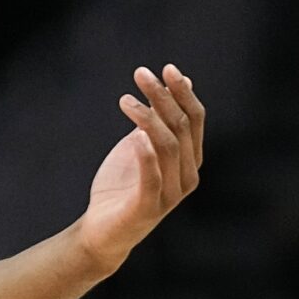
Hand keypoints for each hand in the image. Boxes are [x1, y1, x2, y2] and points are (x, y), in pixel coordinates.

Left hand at [75, 65, 205, 271]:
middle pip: (181, 127)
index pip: (194, 118)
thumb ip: (160, 117)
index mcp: (190, 159)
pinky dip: (146, 155)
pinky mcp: (148, 209)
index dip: (182, 92)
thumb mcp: (141, 142)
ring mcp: (170, 195)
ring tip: (124, 100)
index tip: (165, 68)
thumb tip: (184, 79)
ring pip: (167, 146)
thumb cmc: (123, 185)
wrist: (103, 231)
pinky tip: (134, 135)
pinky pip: (152, 178)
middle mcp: (187, 176)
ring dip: (147, 117)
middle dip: (162, 96)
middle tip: (140, 74)